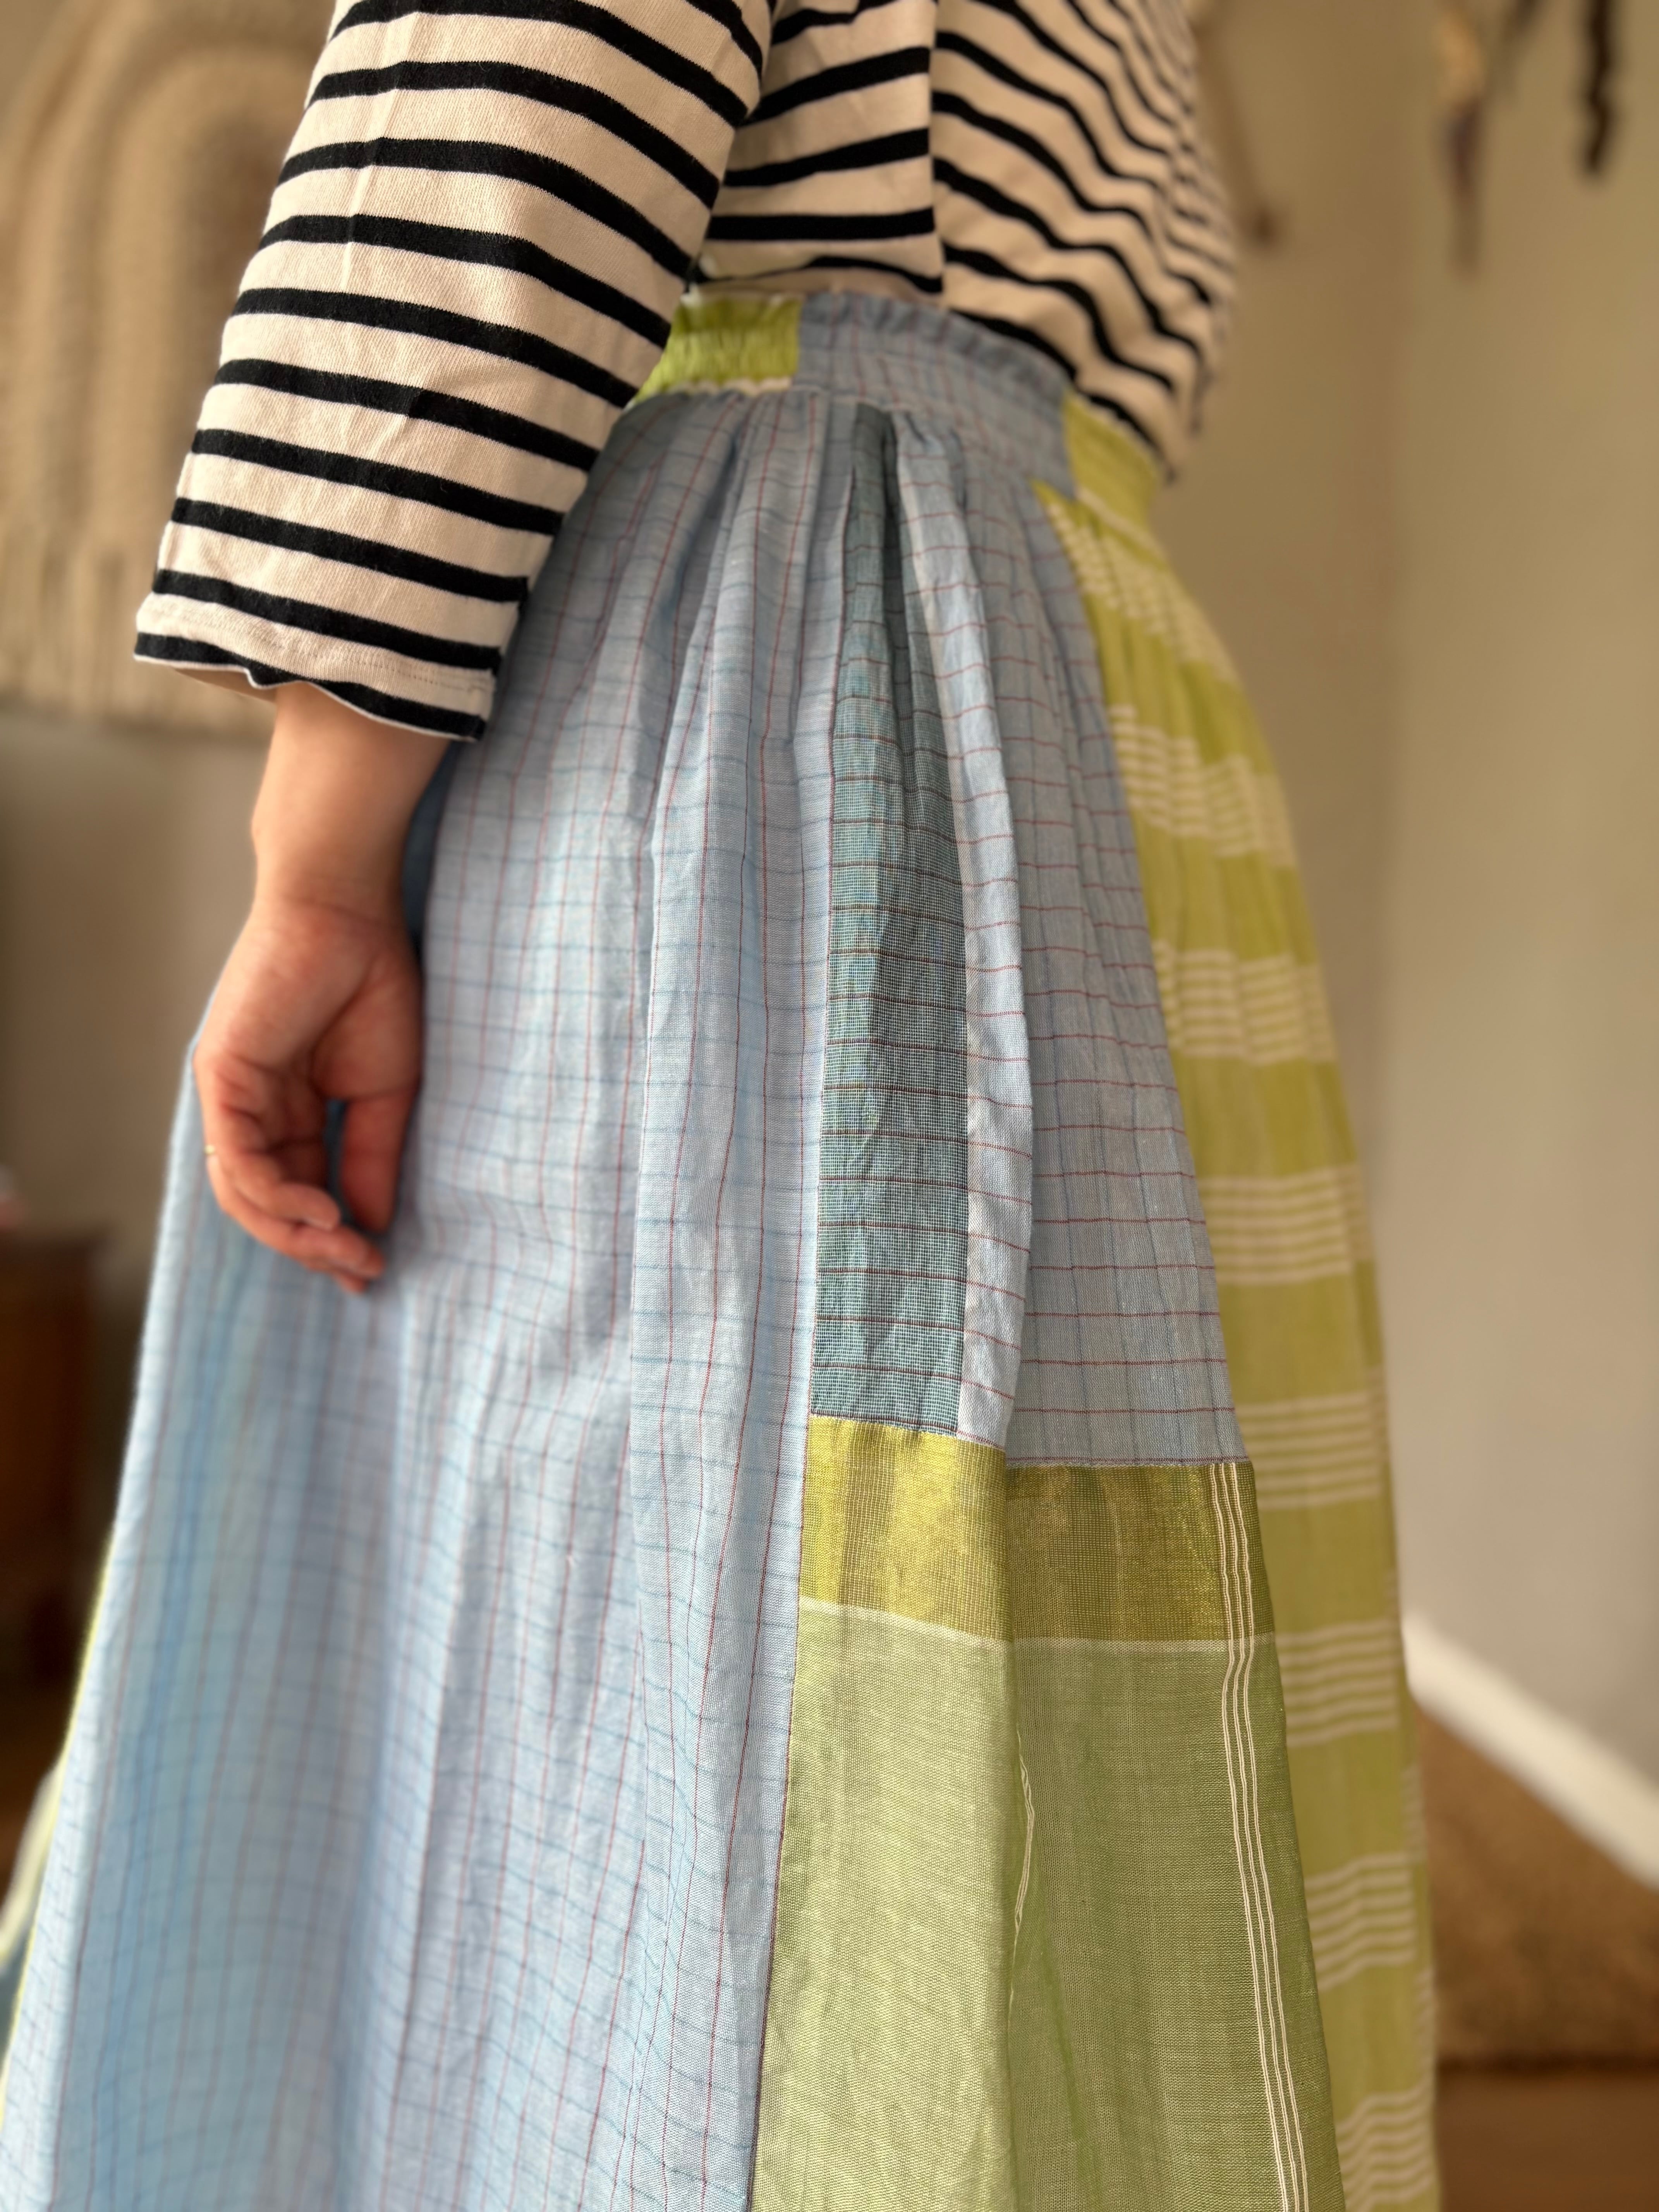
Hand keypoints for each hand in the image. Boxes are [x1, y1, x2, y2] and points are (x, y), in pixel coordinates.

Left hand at [195, 890, 421, 1291]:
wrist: (350, 913)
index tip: (373, 1269)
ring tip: (348, 1247)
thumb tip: (368, 1226)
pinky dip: (278, 1197)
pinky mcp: (221, 1078)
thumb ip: (371, 1159)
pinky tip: (324, 1211)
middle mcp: (252, 1109)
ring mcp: (232, 1095)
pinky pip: (240, 1160)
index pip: (298, 1193)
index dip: (331, 1239)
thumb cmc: (374, 986)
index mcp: (288, 1112)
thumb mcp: (387, 1093)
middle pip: (265, 1205)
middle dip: (314, 1248)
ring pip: (244, 1195)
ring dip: (295, 1234)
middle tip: (363, 1268)